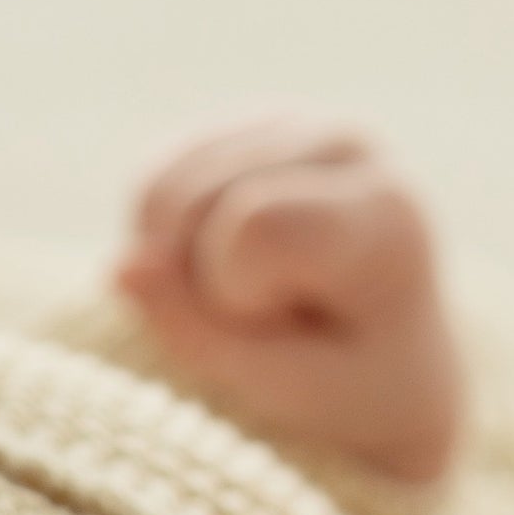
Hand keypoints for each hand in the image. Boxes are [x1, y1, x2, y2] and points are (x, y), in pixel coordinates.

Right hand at [113, 114, 462, 489]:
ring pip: (162, 188)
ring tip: (250, 299)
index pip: (255, 224)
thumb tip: (122, 265)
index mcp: (386, 214)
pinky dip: (161, 242)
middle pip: (195, 203)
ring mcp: (294, 124)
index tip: (290, 331)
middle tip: (272, 320)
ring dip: (175, 266)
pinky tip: (219, 266)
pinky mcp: (243, 127)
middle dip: (202, 283)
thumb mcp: (289, 390)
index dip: (237, 295)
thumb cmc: (354, 388)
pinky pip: (151, 179)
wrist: (391, 362)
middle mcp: (347, 146)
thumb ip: (202, 337)